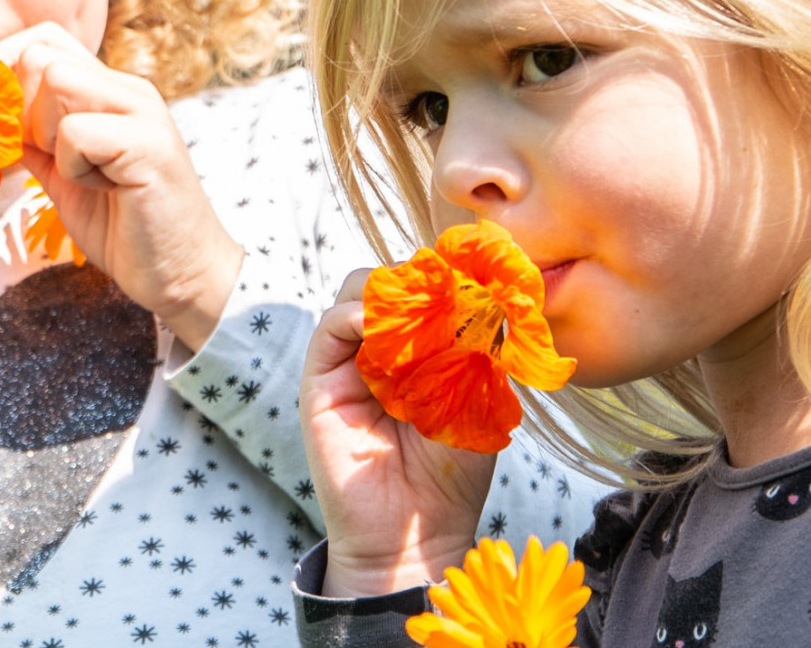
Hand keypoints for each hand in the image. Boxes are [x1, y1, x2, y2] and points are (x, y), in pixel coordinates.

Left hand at [0, 23, 242, 351]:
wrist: (181, 271)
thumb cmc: (122, 224)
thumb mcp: (63, 173)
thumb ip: (33, 138)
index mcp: (109, 90)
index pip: (44, 39)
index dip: (6, 69)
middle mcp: (128, 89)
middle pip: (42, 55)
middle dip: (20, 109)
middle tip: (45, 156)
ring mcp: (142, 112)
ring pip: (55, 80)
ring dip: (47, 135)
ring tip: (80, 172)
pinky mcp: (148, 144)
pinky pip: (76, 132)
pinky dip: (72, 168)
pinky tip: (102, 189)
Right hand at [301, 271, 494, 596]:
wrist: (415, 532)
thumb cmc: (452, 473)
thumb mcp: (481, 399)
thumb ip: (480, 348)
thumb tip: (490, 295)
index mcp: (422, 351)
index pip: (426, 291)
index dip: (446, 278)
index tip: (474, 277)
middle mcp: (384, 351)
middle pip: (391, 282)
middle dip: (419, 279)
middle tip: (446, 292)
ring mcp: (350, 363)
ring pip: (358, 292)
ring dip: (390, 292)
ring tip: (418, 314)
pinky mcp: (320, 381)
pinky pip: (330, 326)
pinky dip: (357, 314)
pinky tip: (385, 331)